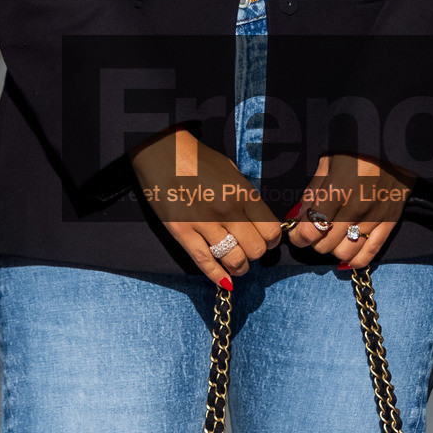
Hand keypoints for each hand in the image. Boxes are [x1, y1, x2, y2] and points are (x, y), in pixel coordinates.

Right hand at [132, 128, 282, 289]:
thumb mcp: (231, 172)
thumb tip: (259, 223)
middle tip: (247, 251)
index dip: (270, 240)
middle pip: (255, 250)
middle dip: (255, 254)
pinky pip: (204, 262)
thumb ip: (246, 198)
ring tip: (236, 265)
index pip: (270, 231)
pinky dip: (217, 276)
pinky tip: (224, 281)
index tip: (264, 239)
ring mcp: (204, 222)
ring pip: (234, 260)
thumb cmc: (198, 160)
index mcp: (242, 193)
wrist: (162, 151)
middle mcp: (227, 210)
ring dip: (238, 267)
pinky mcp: (182, 231)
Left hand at [287, 153, 413, 270]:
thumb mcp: (327, 163)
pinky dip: (355, 259)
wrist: (394, 145)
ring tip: (332, 237)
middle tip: (315, 230)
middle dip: (314, 241)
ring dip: (333, 250)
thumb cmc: (356, 150)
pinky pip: (370, 253)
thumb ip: (312, 192)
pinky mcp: (389, 223)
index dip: (298, 236)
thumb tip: (296, 217)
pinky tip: (348, 253)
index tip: (296, 232)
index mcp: (338, 191)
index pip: (310, 229)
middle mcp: (355, 209)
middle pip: (325, 245)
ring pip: (345, 253)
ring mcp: (374, 218)